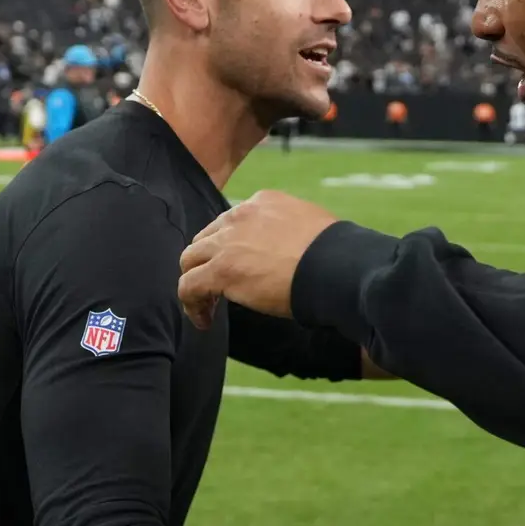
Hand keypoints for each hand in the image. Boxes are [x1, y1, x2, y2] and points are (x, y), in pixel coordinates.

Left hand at [177, 191, 338, 329]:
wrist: (335, 266)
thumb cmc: (335, 254)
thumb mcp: (310, 228)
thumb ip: (291, 234)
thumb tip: (293, 253)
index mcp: (262, 203)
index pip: (231, 224)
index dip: (229, 248)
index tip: (239, 269)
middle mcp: (239, 216)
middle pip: (206, 239)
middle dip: (207, 263)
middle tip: (218, 290)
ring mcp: (227, 242)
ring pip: (190, 261)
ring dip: (196, 283)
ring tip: (209, 307)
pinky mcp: (221, 270)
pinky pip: (189, 287)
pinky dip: (192, 305)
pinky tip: (204, 321)